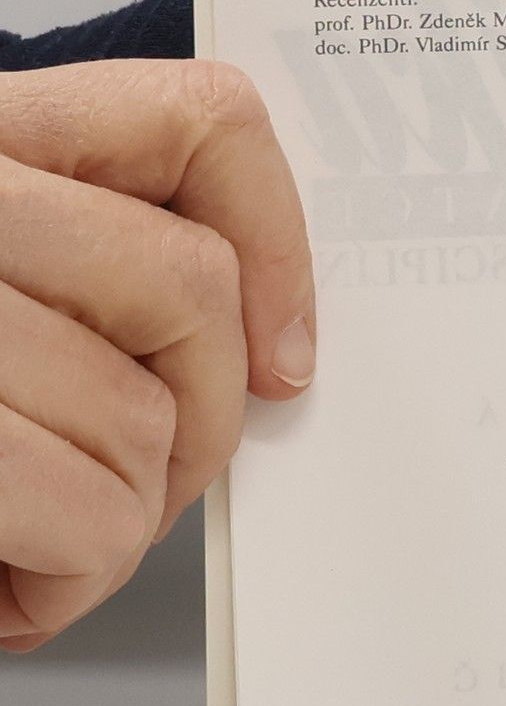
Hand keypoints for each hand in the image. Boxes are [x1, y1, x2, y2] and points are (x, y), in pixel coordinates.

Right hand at [0, 60, 315, 651]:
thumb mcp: (17, 308)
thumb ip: (106, 284)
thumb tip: (265, 349)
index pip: (194, 122)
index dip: (276, 244)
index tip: (278, 352)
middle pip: (192, 287)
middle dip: (197, 425)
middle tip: (129, 484)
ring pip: (145, 418)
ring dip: (117, 521)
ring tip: (35, 538)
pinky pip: (92, 514)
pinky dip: (72, 581)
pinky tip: (10, 583)